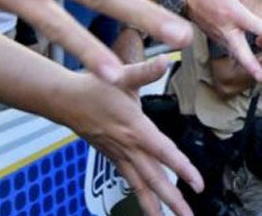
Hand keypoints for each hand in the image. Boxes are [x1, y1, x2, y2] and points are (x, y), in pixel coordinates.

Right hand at [59, 56, 201, 215]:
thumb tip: (164, 60)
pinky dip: (140, 194)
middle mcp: (128, 147)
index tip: (198, 184)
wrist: (63, 100)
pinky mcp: (112, 157)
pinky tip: (148, 204)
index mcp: (135, 129)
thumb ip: (145, 71)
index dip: (182, 169)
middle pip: (154, 179)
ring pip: (140, 185)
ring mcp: (119, 155)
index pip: (163, 153)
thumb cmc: (93, 87)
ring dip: (154, 204)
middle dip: (172, 200)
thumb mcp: (122, 76)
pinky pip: (129, 181)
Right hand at [184, 0, 261, 83]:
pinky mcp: (214, 37)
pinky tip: (253, 67)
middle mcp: (224, 26)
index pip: (251, 24)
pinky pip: (230, 49)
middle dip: (253, 67)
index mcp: (230, 10)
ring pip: (235, 54)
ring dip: (249, 66)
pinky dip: (241, 58)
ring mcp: (218, 34)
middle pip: (240, 52)